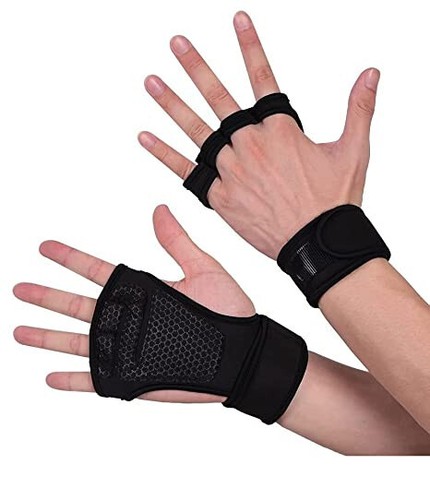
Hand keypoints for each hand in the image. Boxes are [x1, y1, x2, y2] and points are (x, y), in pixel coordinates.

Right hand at [13, 205, 254, 402]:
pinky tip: (49, 375)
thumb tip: (159, 208)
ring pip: (78, 341)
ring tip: (19, 329)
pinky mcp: (134, 377)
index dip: (70, 259)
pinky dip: (73, 379)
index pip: (98, 271)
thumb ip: (177, 242)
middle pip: (78, 305)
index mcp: (144, 291)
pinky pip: (96, 379)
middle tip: (18, 288)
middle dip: (48, 296)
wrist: (245, 353)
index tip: (44, 247)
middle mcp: (130, 318)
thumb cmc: (230, 310)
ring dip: (48, 335)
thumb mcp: (203, 269)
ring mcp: (129, 348)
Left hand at [138, 11, 379, 257]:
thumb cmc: (333, 202)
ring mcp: (232, 169)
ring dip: (172, 103)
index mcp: (281, 130)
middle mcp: (251, 144)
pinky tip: (144, 137)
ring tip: (151, 81)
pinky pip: (187, 171)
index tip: (237, 21)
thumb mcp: (354, 151)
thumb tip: (370, 74)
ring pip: (196, 130)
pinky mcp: (220, 196)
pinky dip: (164, 153)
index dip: (250, 47)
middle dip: (196, 68)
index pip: (262, 77)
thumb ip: (359, 109)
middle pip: (218, 98)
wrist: (315, 243)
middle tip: (177, 44)